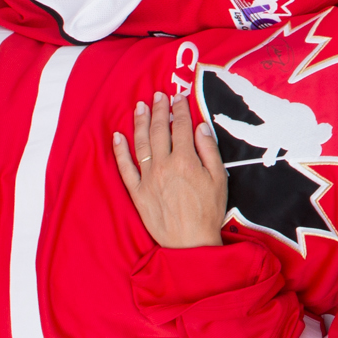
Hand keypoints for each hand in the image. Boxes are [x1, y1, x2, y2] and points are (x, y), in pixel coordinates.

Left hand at [113, 91, 228, 248]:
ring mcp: (147, 179)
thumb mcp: (219, 178)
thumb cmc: (209, 211)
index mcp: (186, 161)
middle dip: (160, 110)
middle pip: (160, 131)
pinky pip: (125, 168)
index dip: (181, 109)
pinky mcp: (137, 192)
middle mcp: (164, 166)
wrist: (190, 242)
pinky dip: (120, 151)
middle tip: (159, 94)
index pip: (182, 127)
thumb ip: (209, 150)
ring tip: (140, 106)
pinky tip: (118, 136)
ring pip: (141, 144)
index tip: (180, 96)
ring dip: (140, 122)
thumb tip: (200, 127)